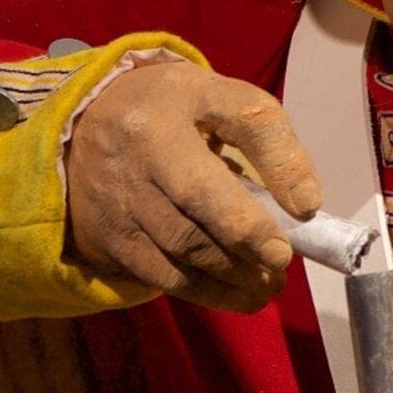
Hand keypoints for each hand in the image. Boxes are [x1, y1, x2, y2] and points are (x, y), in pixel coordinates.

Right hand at [61, 54, 323, 312]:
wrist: (86, 121)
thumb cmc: (173, 110)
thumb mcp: (220, 98)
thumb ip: (269, 140)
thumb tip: (306, 205)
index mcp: (165, 118)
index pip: (221, 154)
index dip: (261, 194)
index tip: (302, 215)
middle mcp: (133, 162)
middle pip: (192, 215)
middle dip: (244, 244)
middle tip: (281, 263)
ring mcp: (114, 204)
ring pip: (178, 252)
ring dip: (232, 276)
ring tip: (269, 283)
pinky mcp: (106, 239)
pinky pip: (160, 275)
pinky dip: (206, 291)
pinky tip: (239, 294)